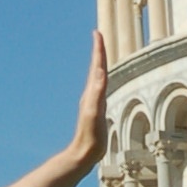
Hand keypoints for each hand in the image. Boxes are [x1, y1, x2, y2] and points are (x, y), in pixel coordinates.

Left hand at [67, 31, 108, 171]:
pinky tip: (102, 82)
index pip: (96, 66)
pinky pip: (100, 89)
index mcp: (92, 92)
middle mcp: (91, 94)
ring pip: (97, 77)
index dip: (98, 49)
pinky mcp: (96, 110)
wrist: (83, 153)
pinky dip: (102, 80)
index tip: (97, 33)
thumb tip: (100, 73)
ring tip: (101, 53)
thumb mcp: (94, 113)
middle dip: (98, 51)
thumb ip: (97, 93)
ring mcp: (92, 101)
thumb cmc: (90, 135)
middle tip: (99, 36)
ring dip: (99, 64)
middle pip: (96, 67)